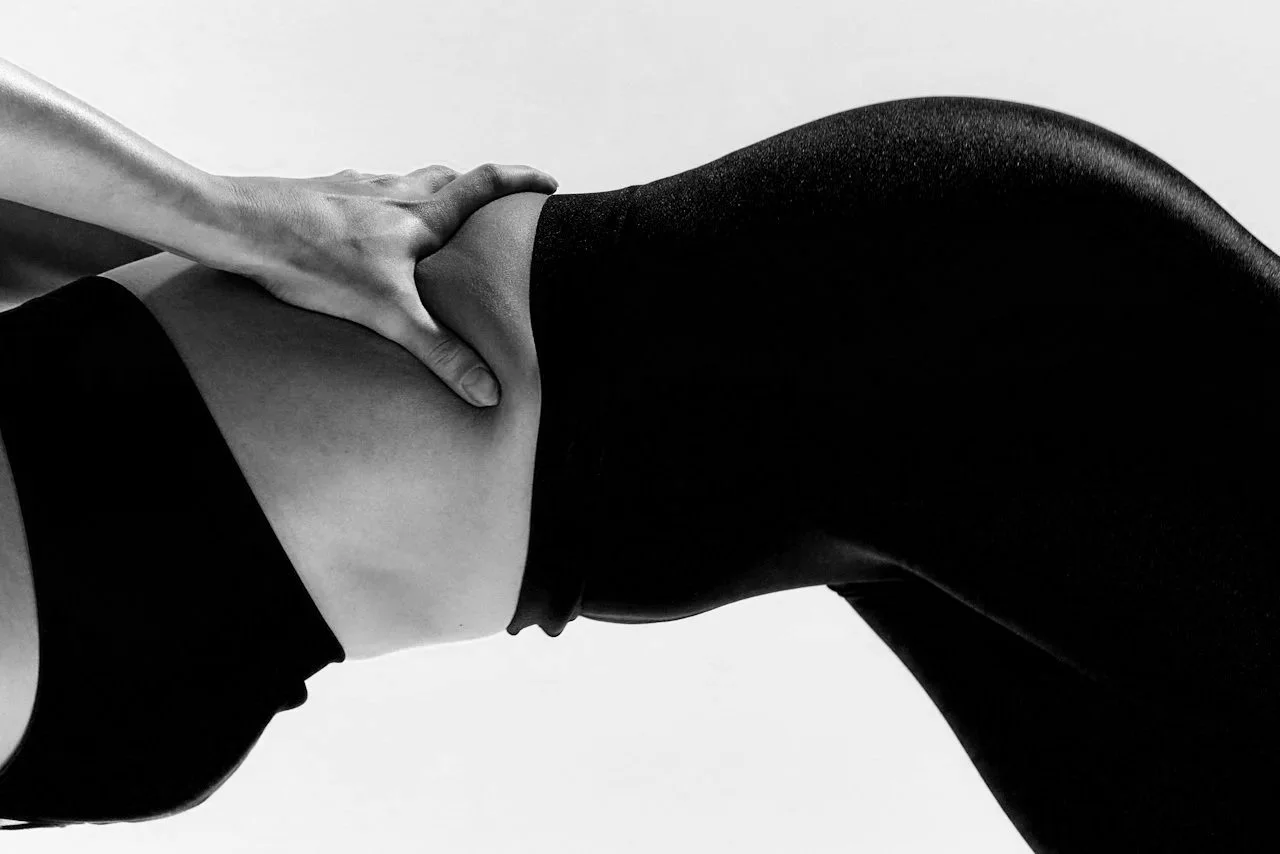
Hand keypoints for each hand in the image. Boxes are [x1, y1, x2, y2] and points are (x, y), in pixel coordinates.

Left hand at [211, 163, 557, 406]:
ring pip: (404, 181)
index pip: (483, 186)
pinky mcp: (319, 192)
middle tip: (494, 202)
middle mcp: (391, 194)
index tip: (548, 184)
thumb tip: (488, 391)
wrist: (239, 225)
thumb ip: (439, 353)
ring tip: (432, 214)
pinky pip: (361, 190)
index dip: (521, 183)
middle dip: (475, 187)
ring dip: (426, 191)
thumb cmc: (313, 262)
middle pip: (446, 177)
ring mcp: (353, 189)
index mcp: (418, 216)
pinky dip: (377, 199)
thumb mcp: (387, 315)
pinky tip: (362, 219)